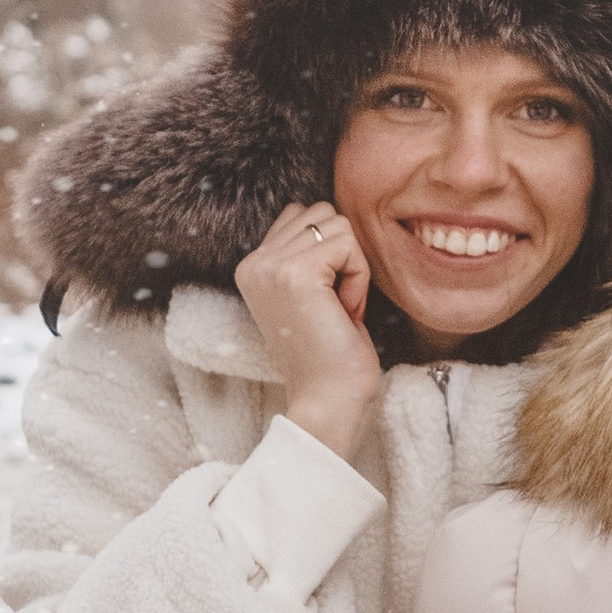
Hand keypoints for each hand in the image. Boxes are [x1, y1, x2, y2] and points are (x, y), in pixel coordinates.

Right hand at [235, 201, 381, 457]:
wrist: (327, 401)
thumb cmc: (331, 354)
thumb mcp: (311, 293)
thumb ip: (308, 252)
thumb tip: (330, 214)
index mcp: (252, 266)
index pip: (302, 213)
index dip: (330, 253)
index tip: (325, 301)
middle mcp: (254, 262)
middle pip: (321, 211)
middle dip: (343, 255)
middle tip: (335, 306)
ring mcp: (270, 266)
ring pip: (338, 224)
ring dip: (352, 267)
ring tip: (338, 309)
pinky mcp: (294, 273)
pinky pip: (349, 245)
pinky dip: (359, 278)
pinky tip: (345, 312)